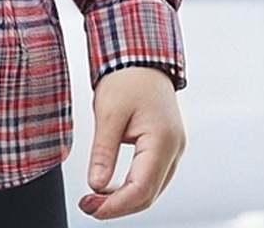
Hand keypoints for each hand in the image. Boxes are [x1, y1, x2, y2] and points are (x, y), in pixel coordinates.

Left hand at [79, 66, 184, 219]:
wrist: (141, 57)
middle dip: (118, 206)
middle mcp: (174, 149)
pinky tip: (113, 188)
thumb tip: (96, 185)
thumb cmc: (127, 77)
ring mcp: (173, 149)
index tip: (91, 208)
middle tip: (89, 207)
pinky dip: (133, 187)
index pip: (141, 190)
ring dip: (125, 199)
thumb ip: (103, 151)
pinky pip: (152, 177)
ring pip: (152, 189)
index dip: (115, 205)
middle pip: (149, 195)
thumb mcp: (108, 112)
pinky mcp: (166, 147)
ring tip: (96, 200)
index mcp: (163, 141)